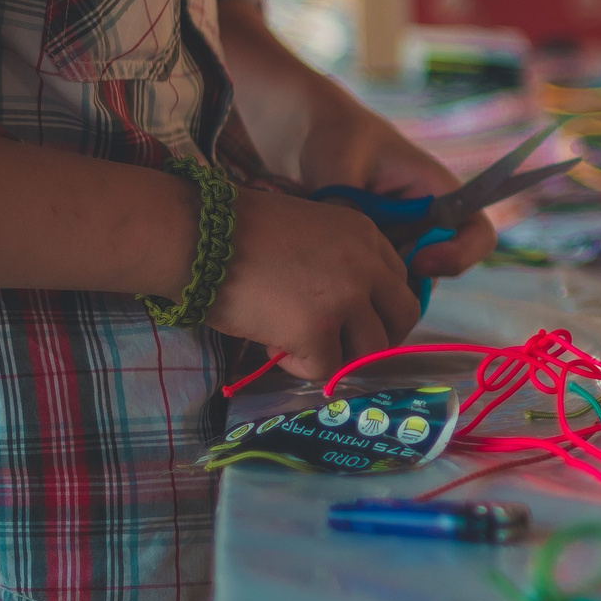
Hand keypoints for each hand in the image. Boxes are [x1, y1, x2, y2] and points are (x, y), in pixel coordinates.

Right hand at [209, 187, 417, 381]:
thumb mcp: (309, 232)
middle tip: (342, 348)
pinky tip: (272, 346)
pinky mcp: (317, 330)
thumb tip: (349, 311)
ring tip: (296, 343)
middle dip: (377, 339)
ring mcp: (345, 298)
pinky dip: (301, 366)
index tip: (351, 320)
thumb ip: (338, 261)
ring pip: (371, 350)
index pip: (398, 282)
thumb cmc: (237, 232)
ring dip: (337, 355)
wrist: (197, 236)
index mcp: (365, 235)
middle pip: (402, 317)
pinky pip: (327, 368)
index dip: (376, 307)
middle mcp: (365, 264)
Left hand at [295, 90, 496, 278]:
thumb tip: (348, 247)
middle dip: (406, 276)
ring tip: (339, 253)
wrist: (313, 138)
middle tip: (362, 266)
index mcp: (438, 192)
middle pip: (441, 269)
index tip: (417, 262)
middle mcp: (430, 222)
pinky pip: (383, 281)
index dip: (458, 256)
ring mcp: (406, 241)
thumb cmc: (338, 138)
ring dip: (379, 277)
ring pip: (410, 280)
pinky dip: (363, 279)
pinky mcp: (380, 253)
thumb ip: (346, 204)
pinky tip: (334, 259)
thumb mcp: (338, 164)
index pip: (478, 235)